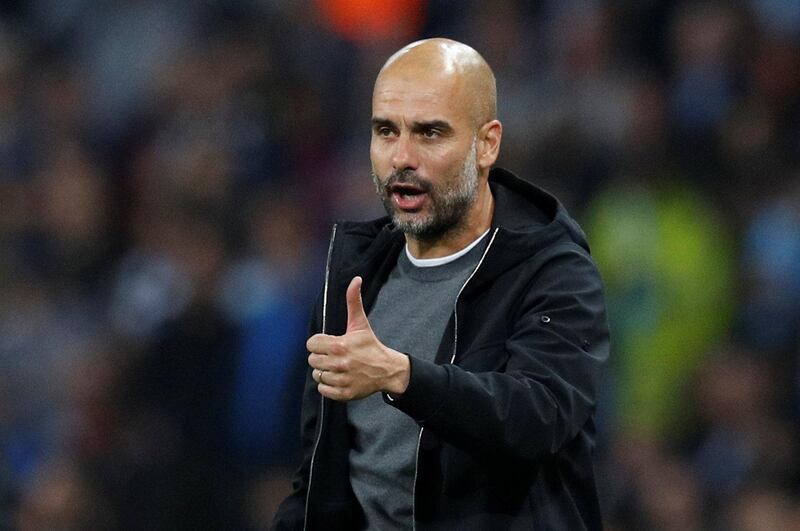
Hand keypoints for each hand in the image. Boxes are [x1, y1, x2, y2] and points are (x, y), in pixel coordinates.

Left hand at [307, 276, 409, 400]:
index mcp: (339, 345)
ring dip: (325, 372)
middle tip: (333, 356)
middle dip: (321, 357)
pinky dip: (328, 386)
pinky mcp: (344, 393)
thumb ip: (353, 301)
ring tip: (337, 367)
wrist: (387, 369)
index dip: (318, 343)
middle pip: (312, 360)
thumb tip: (356, 279)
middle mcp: (339, 363)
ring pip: (317, 375)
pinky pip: (323, 390)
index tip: (328, 344)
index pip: (311, 344)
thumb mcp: (360, 323)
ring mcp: (341, 380)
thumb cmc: (370, 345)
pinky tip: (339, 378)